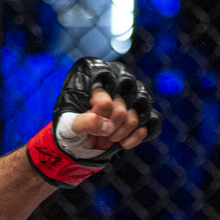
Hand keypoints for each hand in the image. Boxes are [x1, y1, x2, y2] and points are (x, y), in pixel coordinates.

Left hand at [23, 58, 159, 185]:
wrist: (78, 141)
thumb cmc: (69, 126)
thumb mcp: (68, 124)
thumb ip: (86, 123)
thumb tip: (109, 126)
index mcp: (97, 75)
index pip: (108, 89)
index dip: (100, 108)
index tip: (89, 112)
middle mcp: (117, 82)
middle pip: (124, 104)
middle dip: (112, 123)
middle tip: (100, 130)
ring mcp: (131, 98)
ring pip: (137, 115)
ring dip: (123, 132)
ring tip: (110, 138)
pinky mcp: (141, 114)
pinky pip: (151, 123)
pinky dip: (136, 138)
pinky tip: (123, 144)